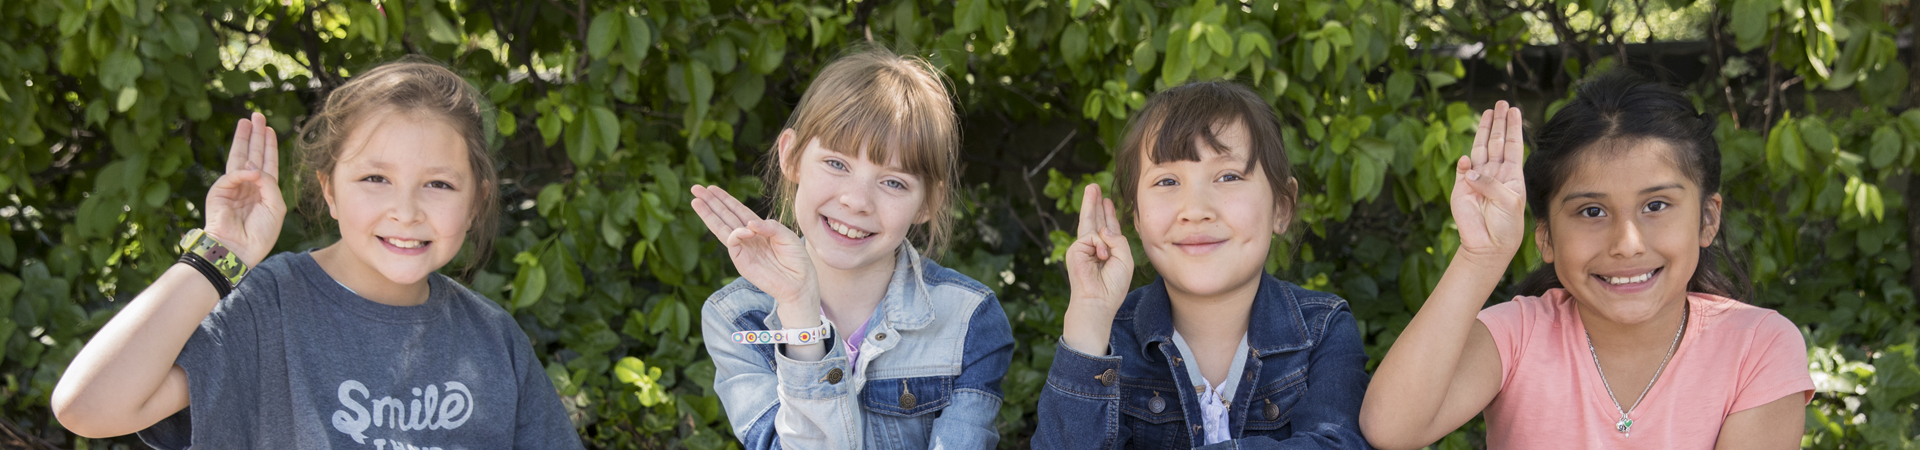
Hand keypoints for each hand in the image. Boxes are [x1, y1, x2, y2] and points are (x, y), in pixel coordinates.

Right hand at [203, 112, 284, 266]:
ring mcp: (233, 186)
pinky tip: (252, 169)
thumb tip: (254, 166)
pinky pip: (234, 175)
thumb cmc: (260, 232)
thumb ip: (269, 183)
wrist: (239, 249)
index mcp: (262, 190)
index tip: (270, 130)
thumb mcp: (275, 206)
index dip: (268, 146)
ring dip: (244, 138)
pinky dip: (244, 172)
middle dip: (255, 135)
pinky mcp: (220, 190)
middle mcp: (247, 185)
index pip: (266, 163)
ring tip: (247, 120)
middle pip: (252, 154)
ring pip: (239, 157)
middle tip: (257, 116)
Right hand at [690, 185, 813, 308]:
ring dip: (708, 214)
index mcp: (757, 228)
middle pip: (724, 216)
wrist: (800, 283)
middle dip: (710, 202)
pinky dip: (736, 234)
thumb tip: (749, 223)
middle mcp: (747, 237)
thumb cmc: (796, 259)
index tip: (711, 188)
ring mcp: (742, 249)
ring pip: (721, 228)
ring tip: (695, 201)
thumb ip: (769, 226)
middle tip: (695, 188)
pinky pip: (733, 243)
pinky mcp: (741, 262)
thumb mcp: (786, 235)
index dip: (724, 199)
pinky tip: (744, 230)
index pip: (737, 210)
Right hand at [1061, 184, 1132, 354]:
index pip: (1108, 228)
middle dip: (1095, 203)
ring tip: (1092, 187)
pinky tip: (1103, 256)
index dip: (1109, 215)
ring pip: (1090, 221)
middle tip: (1093, 187)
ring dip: (1092, 204)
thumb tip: (1102, 229)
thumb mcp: (1125, 259)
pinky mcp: (1076, 249)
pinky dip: (1100, 245)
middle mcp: (1095, 247)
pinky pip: (1093, 237)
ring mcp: (1084, 248)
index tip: (1107, 201)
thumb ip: (1118, 240)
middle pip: (1096, 220)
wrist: (1098, 301)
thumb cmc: (1113, 285)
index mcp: (1108, 250)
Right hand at [1450, 101, 1527, 264]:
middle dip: (1498, 123)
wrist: (1488, 246)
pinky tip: (1467, 158)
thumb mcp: (1510, 202)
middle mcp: (1494, 174)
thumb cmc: (1506, 226)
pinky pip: (1462, 171)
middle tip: (1501, 102)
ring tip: (1488, 113)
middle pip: (1496, 142)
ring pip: (1479, 150)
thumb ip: (1492, 183)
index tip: (1514, 110)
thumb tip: (1469, 168)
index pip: (1512, 146)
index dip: (1513, 128)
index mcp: (1511, 176)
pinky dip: (1464, 165)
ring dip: (1483, 132)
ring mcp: (1476, 180)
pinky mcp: (1460, 189)